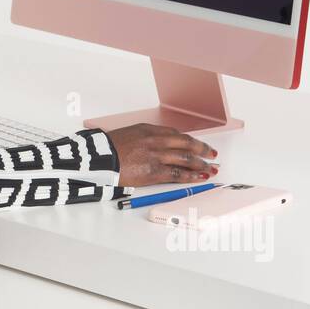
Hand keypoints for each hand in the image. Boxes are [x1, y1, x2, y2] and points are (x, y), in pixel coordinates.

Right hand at [104, 123, 218, 187]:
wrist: (97, 159)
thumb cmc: (107, 149)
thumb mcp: (127, 136)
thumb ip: (144, 140)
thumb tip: (156, 148)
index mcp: (148, 130)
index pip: (176, 134)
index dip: (190, 140)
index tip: (197, 145)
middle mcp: (155, 140)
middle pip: (186, 144)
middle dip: (202, 150)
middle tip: (212, 154)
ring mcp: (155, 156)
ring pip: (185, 159)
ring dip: (201, 164)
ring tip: (210, 169)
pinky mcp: (153, 171)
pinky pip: (177, 174)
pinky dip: (191, 176)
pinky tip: (199, 178)